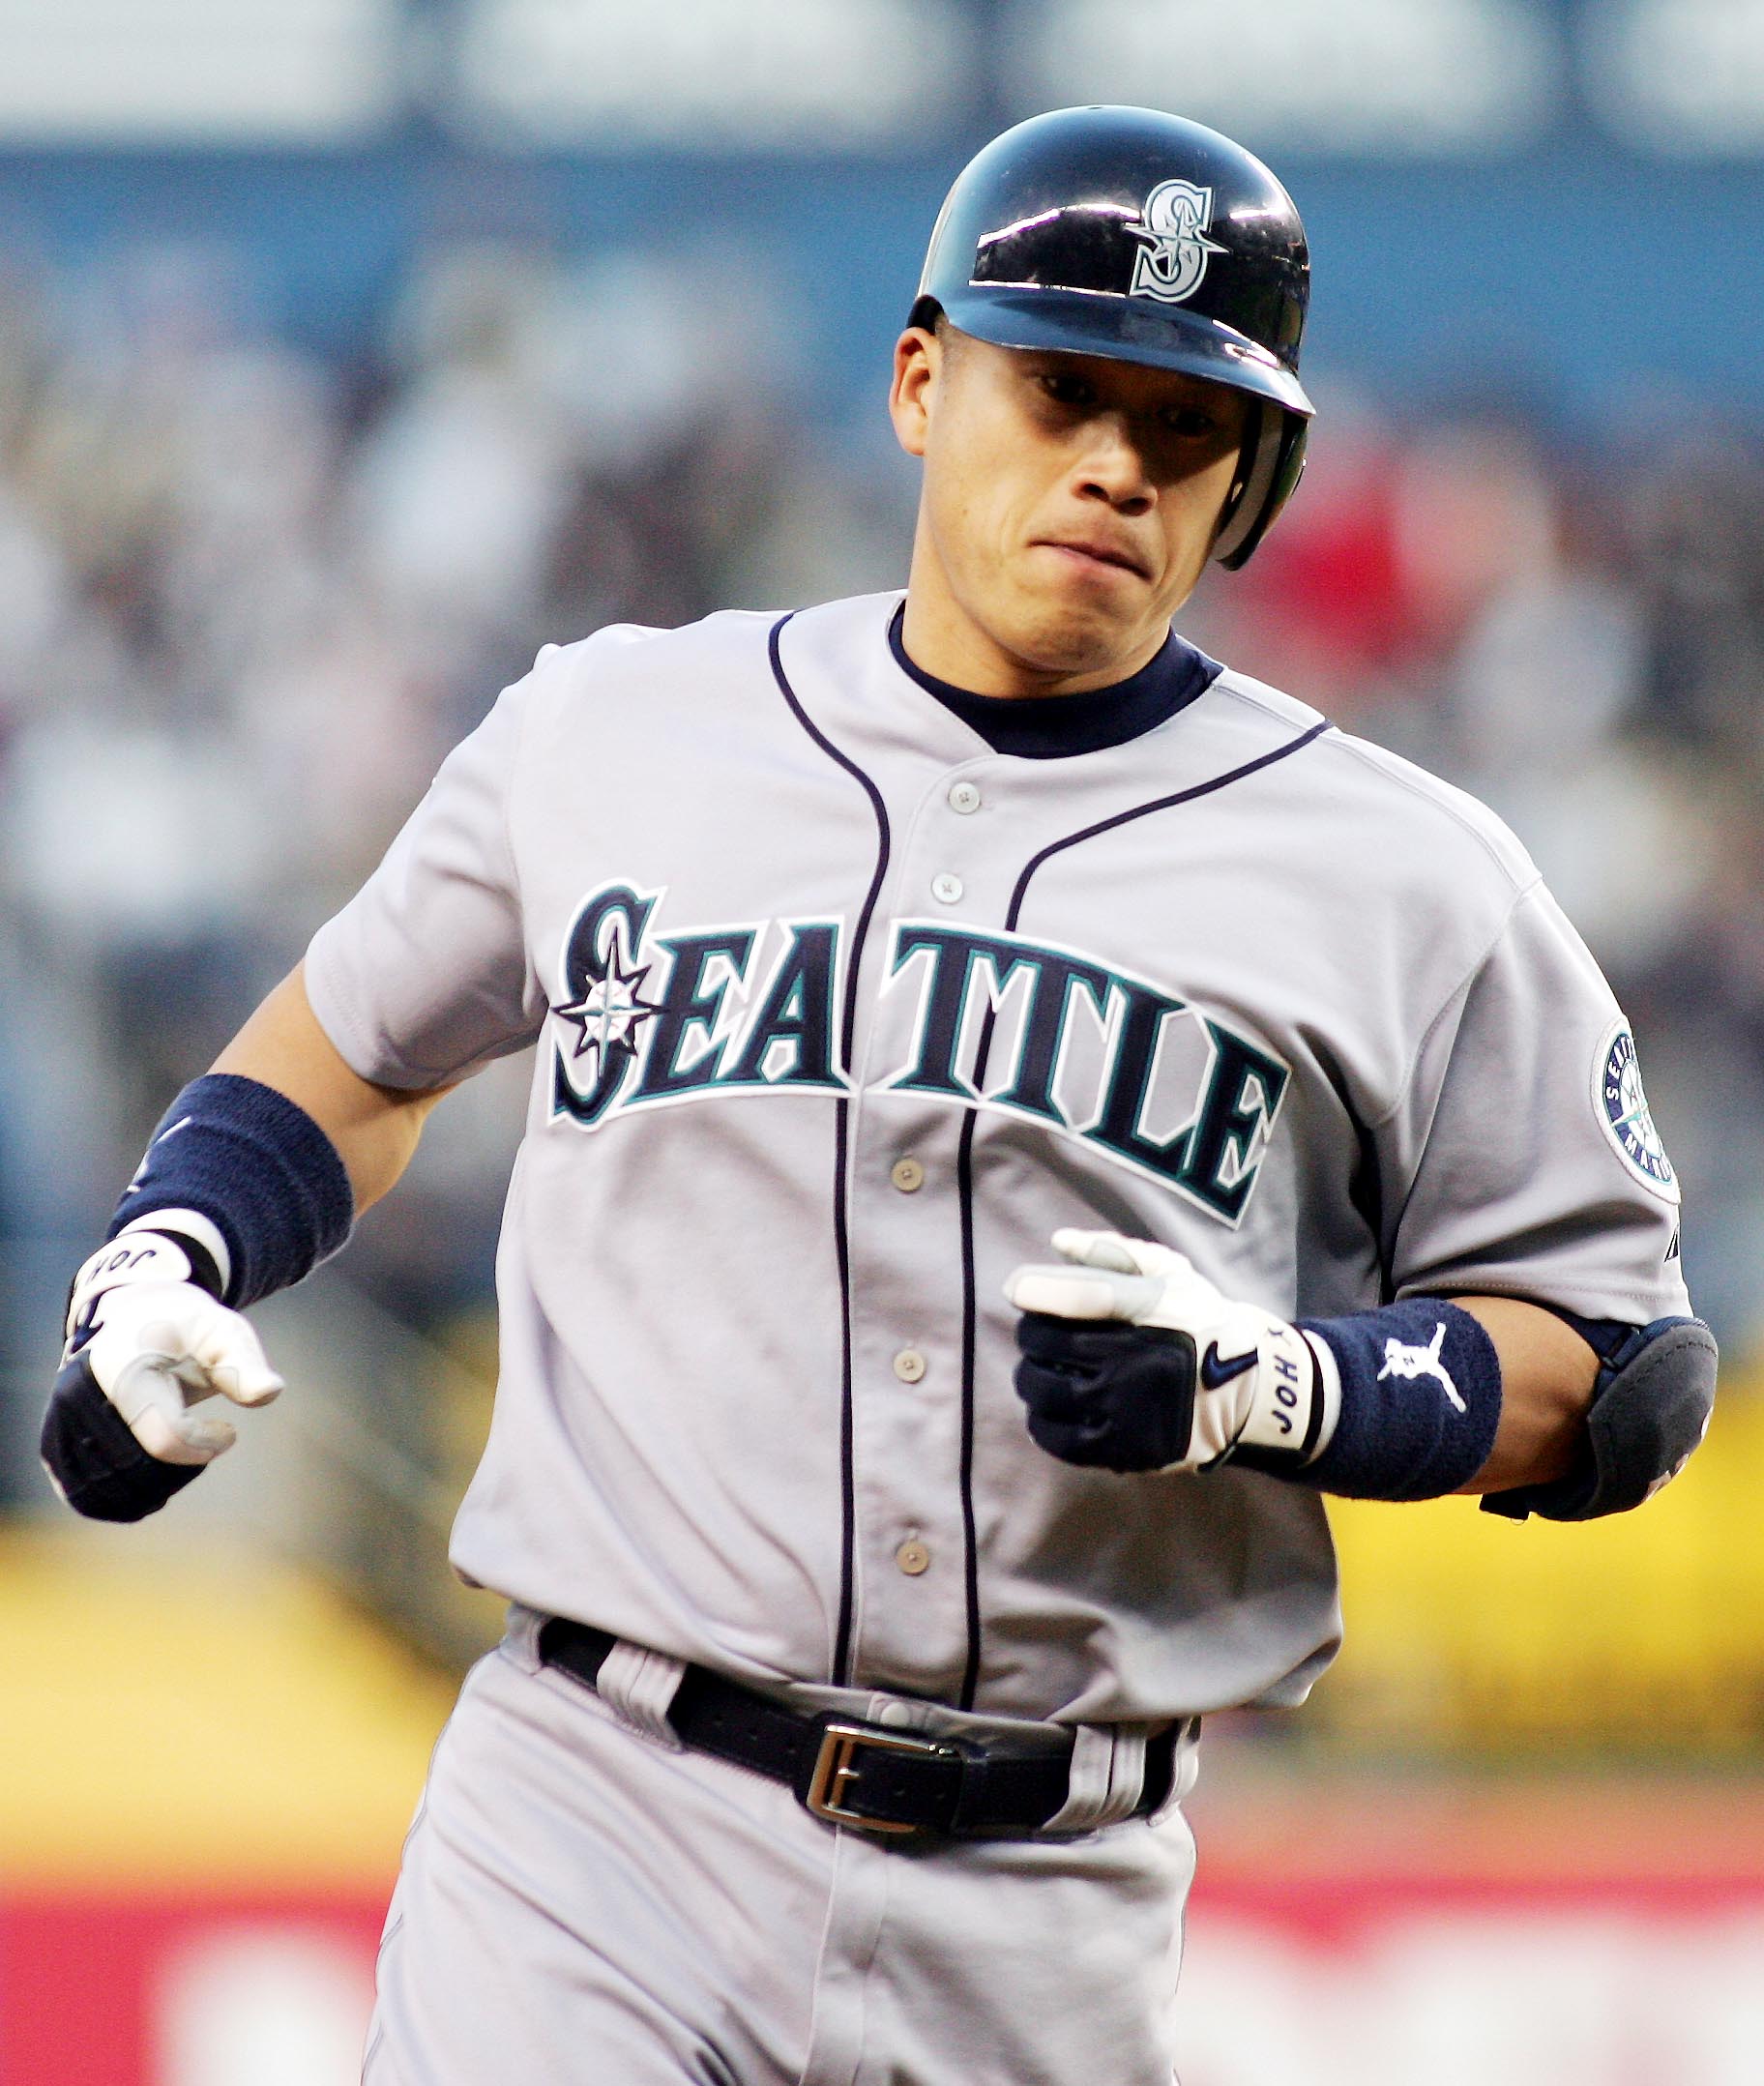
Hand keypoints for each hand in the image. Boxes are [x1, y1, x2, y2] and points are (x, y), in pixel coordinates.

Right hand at [42, 1268, 282, 1521]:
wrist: (134, 1317)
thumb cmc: (187, 1329)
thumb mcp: (224, 1334)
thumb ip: (245, 1366)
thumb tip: (271, 1392)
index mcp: (122, 1369)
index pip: (166, 1439)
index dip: (206, 1445)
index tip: (229, 1431)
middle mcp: (78, 1396)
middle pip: (136, 1470)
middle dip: (182, 1469)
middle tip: (206, 1444)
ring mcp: (59, 1421)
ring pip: (106, 1490)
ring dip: (154, 1489)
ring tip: (181, 1457)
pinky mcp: (54, 1441)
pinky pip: (80, 1494)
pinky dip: (118, 1502)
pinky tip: (152, 1487)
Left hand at [1002, 1228, 1327, 1473]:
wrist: (1254, 1390)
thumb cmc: (1201, 1321)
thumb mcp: (1171, 1273)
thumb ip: (1113, 1252)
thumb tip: (1059, 1241)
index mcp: (1148, 1309)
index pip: (1074, 1295)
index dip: (1033, 1289)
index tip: (1017, 1290)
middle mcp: (1135, 1358)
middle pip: (1043, 1343)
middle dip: (1031, 1335)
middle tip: (1038, 1337)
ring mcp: (1129, 1407)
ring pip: (1043, 1391)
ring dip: (1030, 1378)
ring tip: (1041, 1373)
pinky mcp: (1127, 1448)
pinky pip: (1059, 1438)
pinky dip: (1042, 1422)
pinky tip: (1050, 1410)